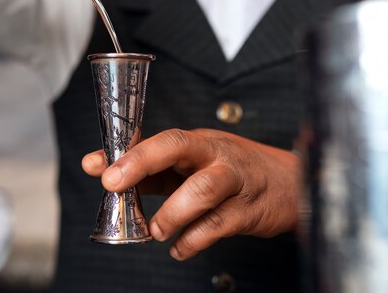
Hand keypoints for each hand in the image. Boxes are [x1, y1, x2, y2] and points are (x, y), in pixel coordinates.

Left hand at [82, 128, 300, 260]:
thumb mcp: (193, 164)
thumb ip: (151, 170)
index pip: (160, 138)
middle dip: (141, 162)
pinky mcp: (249, 209)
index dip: (127, 151)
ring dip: (172, 212)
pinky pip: (219, 225)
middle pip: (178, 146)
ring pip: (202, 189)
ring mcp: (235, 180)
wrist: (292, 184)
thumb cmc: (233, 172)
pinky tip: (179, 248)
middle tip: (113, 184)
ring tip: (155, 231)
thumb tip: (103, 171)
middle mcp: (216, 154)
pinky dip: (194, 240)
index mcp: (198, 142)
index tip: (94, 165)